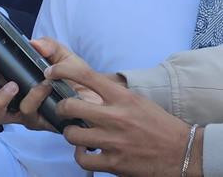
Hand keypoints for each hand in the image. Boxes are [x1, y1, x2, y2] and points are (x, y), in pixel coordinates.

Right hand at [0, 38, 101, 131]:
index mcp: (8, 77)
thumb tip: (34, 43)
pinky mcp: (36, 122)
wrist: (99, 96)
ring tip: (12, 86)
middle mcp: (10, 97)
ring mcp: (21, 112)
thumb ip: (48, 46)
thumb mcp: (62, 55)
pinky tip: (43, 86)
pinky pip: (26, 113)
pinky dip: (32, 98)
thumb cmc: (75, 77)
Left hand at [49, 51, 196, 175]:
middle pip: (69, 106)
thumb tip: (85, 85)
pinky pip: (82, 159)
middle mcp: (116, 117)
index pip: (84, 75)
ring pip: (71, 134)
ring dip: (70, 134)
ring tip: (78, 133)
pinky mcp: (115, 163)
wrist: (185, 152)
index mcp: (122, 97)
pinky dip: (80, 156)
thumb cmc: (160, 124)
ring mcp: (114, 141)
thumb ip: (112, 94)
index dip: (61, 71)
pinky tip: (87, 152)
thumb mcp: (137, 100)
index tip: (50, 73)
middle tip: (63, 111)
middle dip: (60, 108)